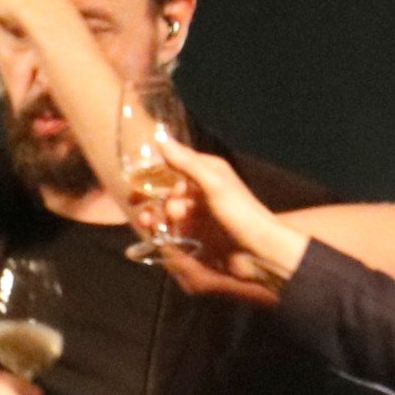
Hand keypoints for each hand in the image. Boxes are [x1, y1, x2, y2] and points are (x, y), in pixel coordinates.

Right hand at [148, 145, 307, 298]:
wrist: (258, 252)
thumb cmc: (241, 213)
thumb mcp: (214, 183)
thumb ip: (188, 163)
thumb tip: (161, 141)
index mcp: (208, 172)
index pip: (175, 163)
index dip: (155, 169)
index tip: (136, 176)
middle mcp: (201, 191)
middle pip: (167, 188)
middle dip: (152, 196)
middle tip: (142, 203)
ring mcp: (198, 214)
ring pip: (166, 210)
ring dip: (155, 214)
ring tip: (151, 221)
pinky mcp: (195, 235)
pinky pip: (171, 230)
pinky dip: (161, 230)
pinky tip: (156, 233)